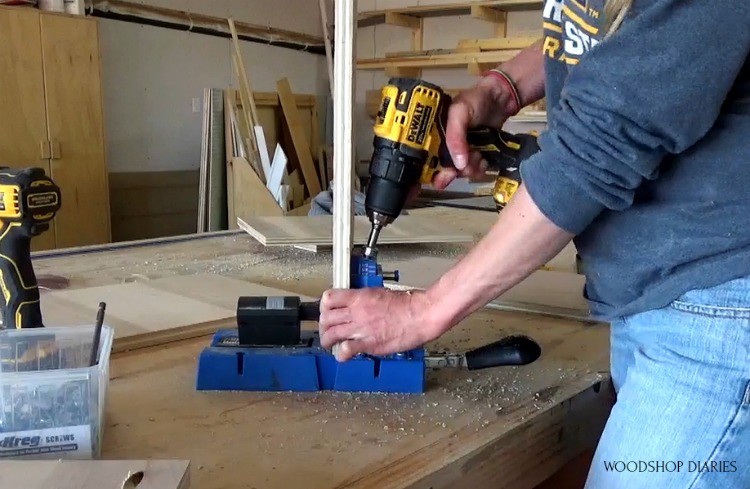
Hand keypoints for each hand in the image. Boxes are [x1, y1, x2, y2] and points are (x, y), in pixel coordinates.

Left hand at [319, 288, 442, 361]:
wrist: (420, 315)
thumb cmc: (406, 305)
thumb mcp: (379, 293)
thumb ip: (363, 300)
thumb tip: (355, 305)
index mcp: (359, 297)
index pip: (329, 298)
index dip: (324, 307)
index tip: (327, 312)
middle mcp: (356, 312)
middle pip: (326, 318)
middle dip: (323, 326)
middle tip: (327, 331)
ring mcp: (361, 328)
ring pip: (331, 334)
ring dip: (327, 341)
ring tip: (331, 345)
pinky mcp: (368, 344)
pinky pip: (345, 350)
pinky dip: (341, 354)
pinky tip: (345, 355)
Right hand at [433, 76, 518, 189]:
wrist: (501, 99)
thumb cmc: (476, 100)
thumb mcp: (459, 113)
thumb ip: (454, 137)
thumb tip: (457, 164)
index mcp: (434, 134)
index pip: (427, 158)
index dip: (432, 172)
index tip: (444, 176)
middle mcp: (444, 144)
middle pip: (443, 169)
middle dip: (454, 172)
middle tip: (463, 169)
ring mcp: (461, 151)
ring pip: (460, 171)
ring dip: (469, 169)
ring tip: (478, 157)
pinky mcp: (475, 154)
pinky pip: (474, 169)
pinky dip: (479, 168)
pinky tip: (483, 160)